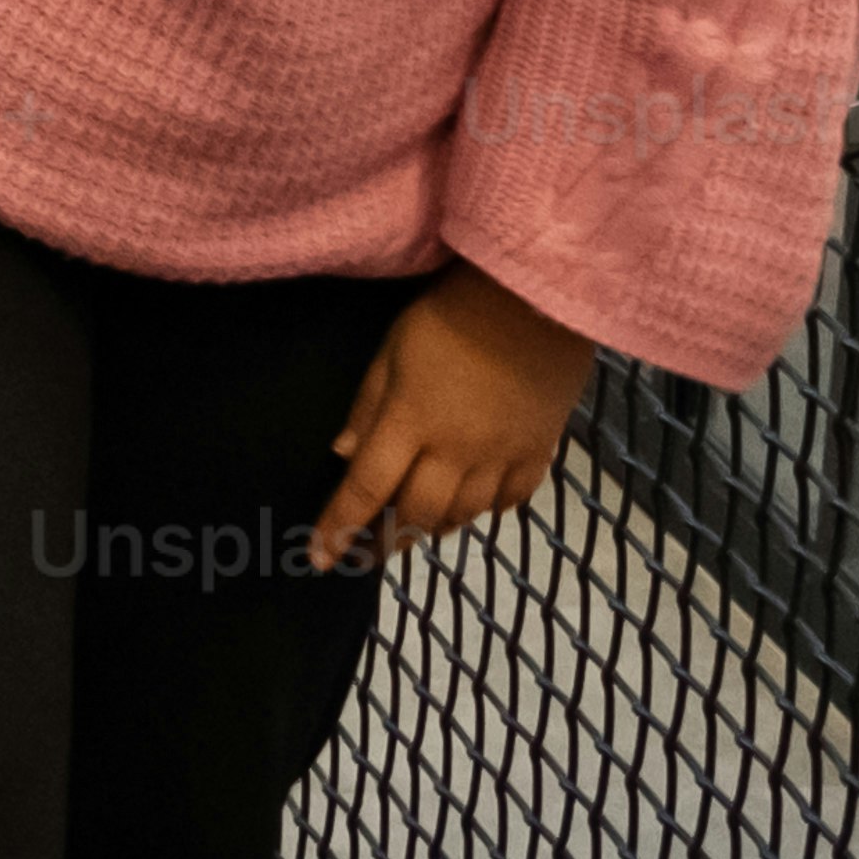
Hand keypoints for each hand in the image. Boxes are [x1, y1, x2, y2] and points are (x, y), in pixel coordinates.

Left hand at [312, 259, 598, 570]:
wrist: (535, 300)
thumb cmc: (450, 316)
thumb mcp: (392, 349)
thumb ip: (368, 405)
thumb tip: (341, 454)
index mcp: (410, 423)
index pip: (365, 489)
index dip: (339, 528)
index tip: (319, 559)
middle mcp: (454, 452)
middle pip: (416, 514)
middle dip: (387, 541)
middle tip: (368, 553)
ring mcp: (500, 456)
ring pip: (463, 514)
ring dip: (434, 527)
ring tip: (416, 529)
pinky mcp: (538, 450)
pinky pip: (512, 499)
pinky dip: (488, 510)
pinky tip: (476, 506)